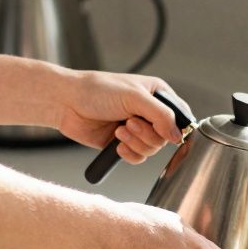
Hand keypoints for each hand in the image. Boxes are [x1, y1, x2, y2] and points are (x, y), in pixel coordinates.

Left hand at [56, 72, 192, 163]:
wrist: (67, 102)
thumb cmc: (97, 90)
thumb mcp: (135, 97)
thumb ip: (161, 116)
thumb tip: (177, 137)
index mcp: (157, 95)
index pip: (180, 116)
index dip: (175, 128)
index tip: (164, 131)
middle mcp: (149, 113)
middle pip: (165, 137)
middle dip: (147, 134)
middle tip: (129, 123)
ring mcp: (136, 129)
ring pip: (152, 149)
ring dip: (135, 142)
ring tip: (119, 131)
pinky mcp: (124, 143)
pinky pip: (138, 157)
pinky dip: (128, 153)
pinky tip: (116, 143)